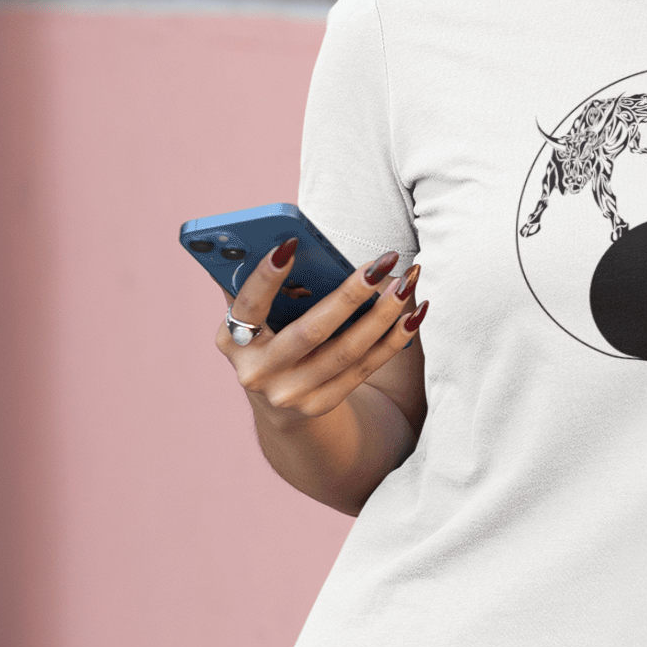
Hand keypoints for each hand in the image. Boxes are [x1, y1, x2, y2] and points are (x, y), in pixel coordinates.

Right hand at [216, 238, 425, 424]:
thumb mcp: (258, 315)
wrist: (278, 397)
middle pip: (310, 331)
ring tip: (406, 283)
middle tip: (382, 263)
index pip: (248, 306)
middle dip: (350, 294)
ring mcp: (290, 393)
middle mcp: (257, 372)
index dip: (266, 277)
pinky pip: (364, 369)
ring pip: (346, 351)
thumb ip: (268, 284)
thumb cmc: (271, 334)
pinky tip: (414, 315)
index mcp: (232, 340)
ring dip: (382, 315)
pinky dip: (392, 340)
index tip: (292, 243)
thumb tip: (291, 242)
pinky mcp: (320, 404)